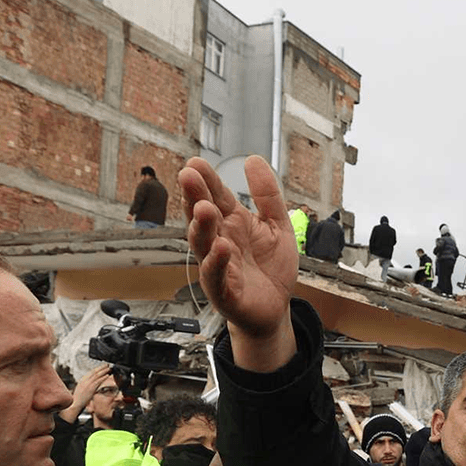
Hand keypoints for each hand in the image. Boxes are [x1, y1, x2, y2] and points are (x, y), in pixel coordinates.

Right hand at [59, 365, 112, 423]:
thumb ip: (86, 386)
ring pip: (96, 375)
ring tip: (109, 368)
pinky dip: (103, 378)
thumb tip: (92, 383)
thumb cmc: (78, 399)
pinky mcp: (90, 388)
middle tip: (107, 365)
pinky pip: (97, 381)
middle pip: (93, 372)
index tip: (102, 367)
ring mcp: (87, 384)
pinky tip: (107, 375)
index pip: (90, 373)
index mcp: (81, 381)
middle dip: (101, 368)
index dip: (97, 369)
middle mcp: (84, 381)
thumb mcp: (81, 390)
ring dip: (103, 371)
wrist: (74, 404)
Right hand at [179, 155, 297, 369]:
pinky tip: (221, 247)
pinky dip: (217, 262)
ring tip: (205, 209)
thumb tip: (253, 159)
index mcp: (232, 223)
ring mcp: (218, 266)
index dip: (207, 181)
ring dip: (202, 227)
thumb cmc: (271, 267)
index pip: (216, 197)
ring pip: (203, 245)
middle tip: (188, 176)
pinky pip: (216, 276)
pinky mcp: (224, 292)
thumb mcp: (277, 225)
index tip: (196, 163)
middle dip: (195, 197)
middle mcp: (219, 241)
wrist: (277, 306)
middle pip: (203, 217)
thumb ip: (267, 195)